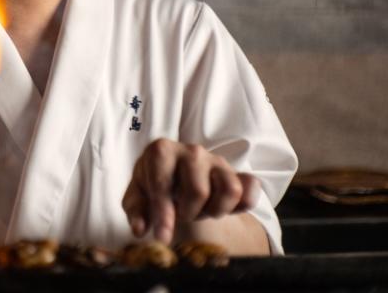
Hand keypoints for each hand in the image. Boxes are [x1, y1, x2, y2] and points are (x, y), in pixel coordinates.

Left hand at [121, 139, 260, 244]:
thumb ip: (136, 211)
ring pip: (230, 190)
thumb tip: (140, 230)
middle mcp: (191, 150)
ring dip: (215, 210)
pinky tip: (224, 209)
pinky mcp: (236, 171)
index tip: (162, 237)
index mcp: (161, 150)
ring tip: (201, 210)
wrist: (174, 172)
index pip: (163, 185)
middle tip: (182, 214)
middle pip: (198, 191)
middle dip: (189, 212)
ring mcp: (217, 160)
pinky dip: (243, 204)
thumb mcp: (137, 196)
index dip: (162, 214)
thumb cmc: (152, 183)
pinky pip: (251, 188)